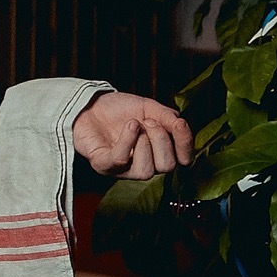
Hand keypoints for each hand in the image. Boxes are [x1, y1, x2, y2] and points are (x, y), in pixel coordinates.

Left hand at [72, 92, 192, 179]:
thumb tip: (181, 126)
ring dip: (144, 143)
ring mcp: (123, 169)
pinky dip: (128, 141)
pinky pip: (121, 161)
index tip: (179, 125)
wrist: (91, 104)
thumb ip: (169, 118)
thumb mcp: (151, 109)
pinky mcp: (104, 166)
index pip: (183, 160)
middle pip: (166, 167)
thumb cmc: (121, 110)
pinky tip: (129, 125)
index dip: (185, 145)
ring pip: (146, 172)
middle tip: (149, 122)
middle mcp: (144, 165)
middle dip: (162, 140)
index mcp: (159, 153)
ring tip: (135, 124)